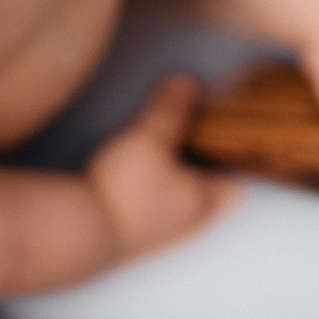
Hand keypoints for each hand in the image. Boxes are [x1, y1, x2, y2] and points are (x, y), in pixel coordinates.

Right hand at [86, 73, 239, 261]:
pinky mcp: (134, 235)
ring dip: (177, 177)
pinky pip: (155, 209)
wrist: (79, 232)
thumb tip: (187, 83)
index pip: (238, 180)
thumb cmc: (123, 192)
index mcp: (205, 201)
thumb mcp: (151, 136)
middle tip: (198, 133)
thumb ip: (171, 108)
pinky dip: (153, 189)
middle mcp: (188, 222)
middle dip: (205, 163)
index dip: (237, 155)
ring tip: (165, 147)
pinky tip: (135, 172)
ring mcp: (160, 233)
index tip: (232, 131)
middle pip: (211, 192)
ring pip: (181, 201)